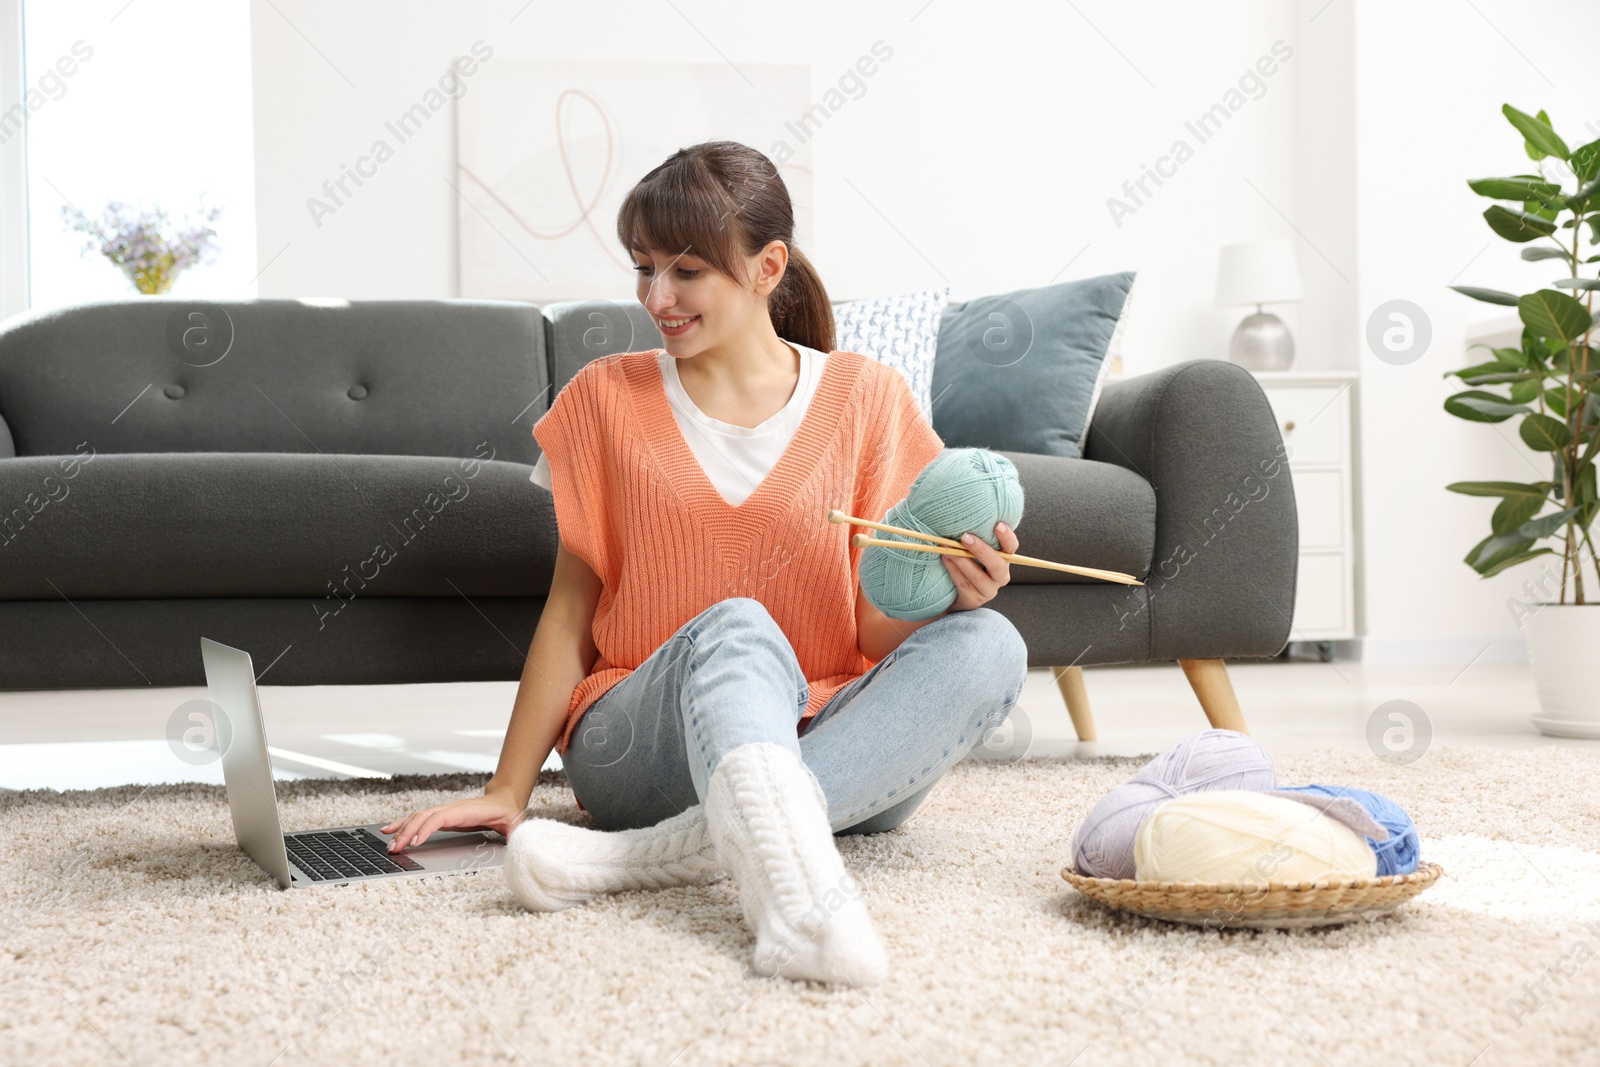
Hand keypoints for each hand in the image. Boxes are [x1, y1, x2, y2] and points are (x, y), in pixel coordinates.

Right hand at [381, 789, 527, 852]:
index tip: (414, 842)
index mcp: (467, 811)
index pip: (440, 818)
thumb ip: (517, 836)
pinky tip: (390, 831)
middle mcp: (452, 809)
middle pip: (423, 817)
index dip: (426, 828)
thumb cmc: (509, 814)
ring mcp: (446, 811)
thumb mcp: (516, 826)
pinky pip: (419, 819)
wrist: (506, 800)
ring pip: (418, 817)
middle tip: (394, 850)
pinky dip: (403, 824)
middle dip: (407, 832)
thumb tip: (521, 847)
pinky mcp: (442, 816)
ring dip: (401, 829)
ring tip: (387, 843)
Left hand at [941, 521, 1017, 611]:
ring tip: (947, 547)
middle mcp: (1001, 576)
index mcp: (1004, 560)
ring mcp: (989, 590)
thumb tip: (961, 516)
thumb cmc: (967, 562)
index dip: (1007, 537)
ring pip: (976, 576)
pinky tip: (944, 558)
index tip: (998, 524)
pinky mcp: (974, 600)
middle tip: (965, 537)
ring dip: (961, 560)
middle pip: (997, 565)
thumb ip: (975, 538)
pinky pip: (963, 584)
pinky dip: (952, 569)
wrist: (954, 592)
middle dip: (981, 550)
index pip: (1011, 548)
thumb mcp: (974, 550)